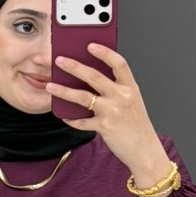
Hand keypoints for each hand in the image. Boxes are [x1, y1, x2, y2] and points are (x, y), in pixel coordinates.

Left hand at [45, 43, 168, 183]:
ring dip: (63, 90)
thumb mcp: (132, 102)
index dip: (104, 52)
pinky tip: (63, 115)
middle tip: (59, 60)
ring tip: (50, 86)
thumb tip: (89, 78)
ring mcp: (112, 112)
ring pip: (83, 97)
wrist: (145, 151)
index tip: (90, 45)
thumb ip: (116, 88)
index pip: (118, 63)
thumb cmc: (137, 125)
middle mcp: (122, 97)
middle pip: (94, 76)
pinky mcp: (104, 127)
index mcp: (130, 87)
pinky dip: (71, 118)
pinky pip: (82, 121)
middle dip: (74, 66)